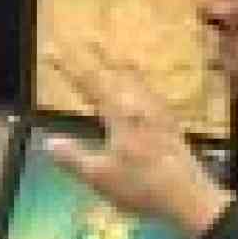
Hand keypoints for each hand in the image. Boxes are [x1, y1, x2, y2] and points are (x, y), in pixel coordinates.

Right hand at [44, 42, 230, 235]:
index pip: (90, 83)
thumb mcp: (99, 176)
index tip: (53, 53)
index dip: (70, 67)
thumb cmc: (141, 186)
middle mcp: (140, 105)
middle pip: (115, 73)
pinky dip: (139, 82)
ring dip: (120, 66)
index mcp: (120, 113)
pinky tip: (141, 90)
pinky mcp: (171, 124)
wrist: (189, 198)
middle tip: (84, 41)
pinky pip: (150, 92)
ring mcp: (159, 112)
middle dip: (96, 57)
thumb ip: (72, 157)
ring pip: (136, 80)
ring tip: (111, 56)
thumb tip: (48, 142)